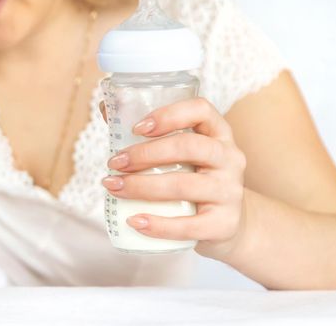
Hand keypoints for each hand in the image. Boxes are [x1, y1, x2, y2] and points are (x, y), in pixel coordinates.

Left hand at [100, 97, 246, 258]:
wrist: (226, 224)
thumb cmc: (194, 180)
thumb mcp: (182, 155)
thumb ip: (148, 134)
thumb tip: (106, 109)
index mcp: (218, 134)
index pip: (201, 110)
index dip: (169, 115)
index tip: (136, 128)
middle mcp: (229, 158)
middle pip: (189, 146)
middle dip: (145, 153)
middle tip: (114, 163)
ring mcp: (229, 192)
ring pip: (184, 185)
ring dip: (142, 186)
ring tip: (114, 187)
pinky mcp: (224, 224)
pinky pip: (189, 226)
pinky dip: (158, 225)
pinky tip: (134, 221)